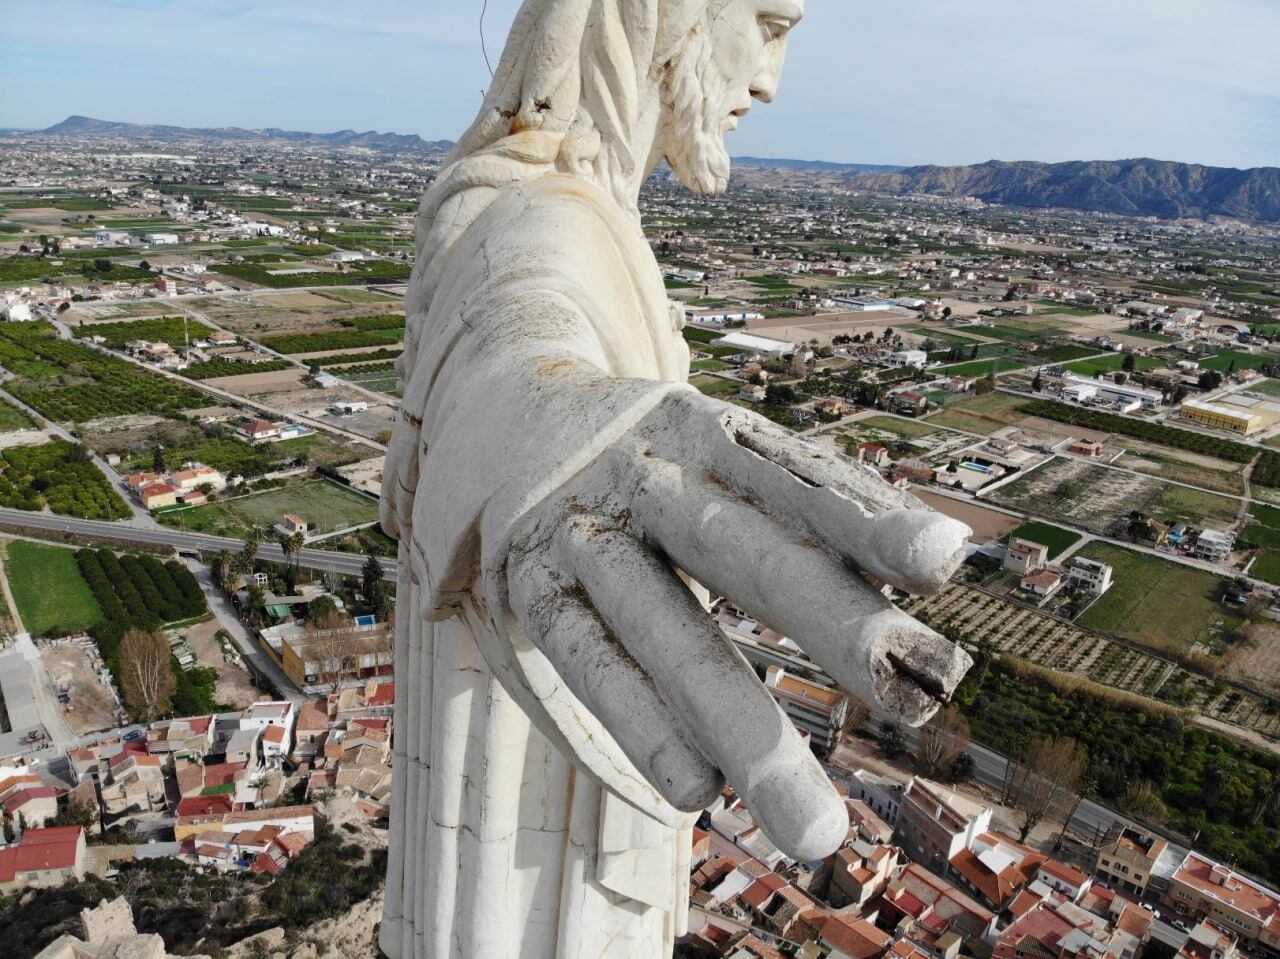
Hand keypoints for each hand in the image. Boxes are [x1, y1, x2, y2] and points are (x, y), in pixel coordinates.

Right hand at [501, 388, 971, 860]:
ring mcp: (580, 529)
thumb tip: (943, 556)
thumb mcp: (705, 438)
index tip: (947, 560)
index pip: (789, 473)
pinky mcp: (528, 586)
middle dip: (834, 624)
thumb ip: (801, 490)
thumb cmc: (638, 443)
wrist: (496, 400)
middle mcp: (641, 473)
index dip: (863, 515)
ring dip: (741, 727)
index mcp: (697, 429)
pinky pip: (587, 660)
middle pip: (742, 550)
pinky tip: (695, 786)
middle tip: (923, 697)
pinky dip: (639, 723)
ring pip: (667, 630)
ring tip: (815, 831)